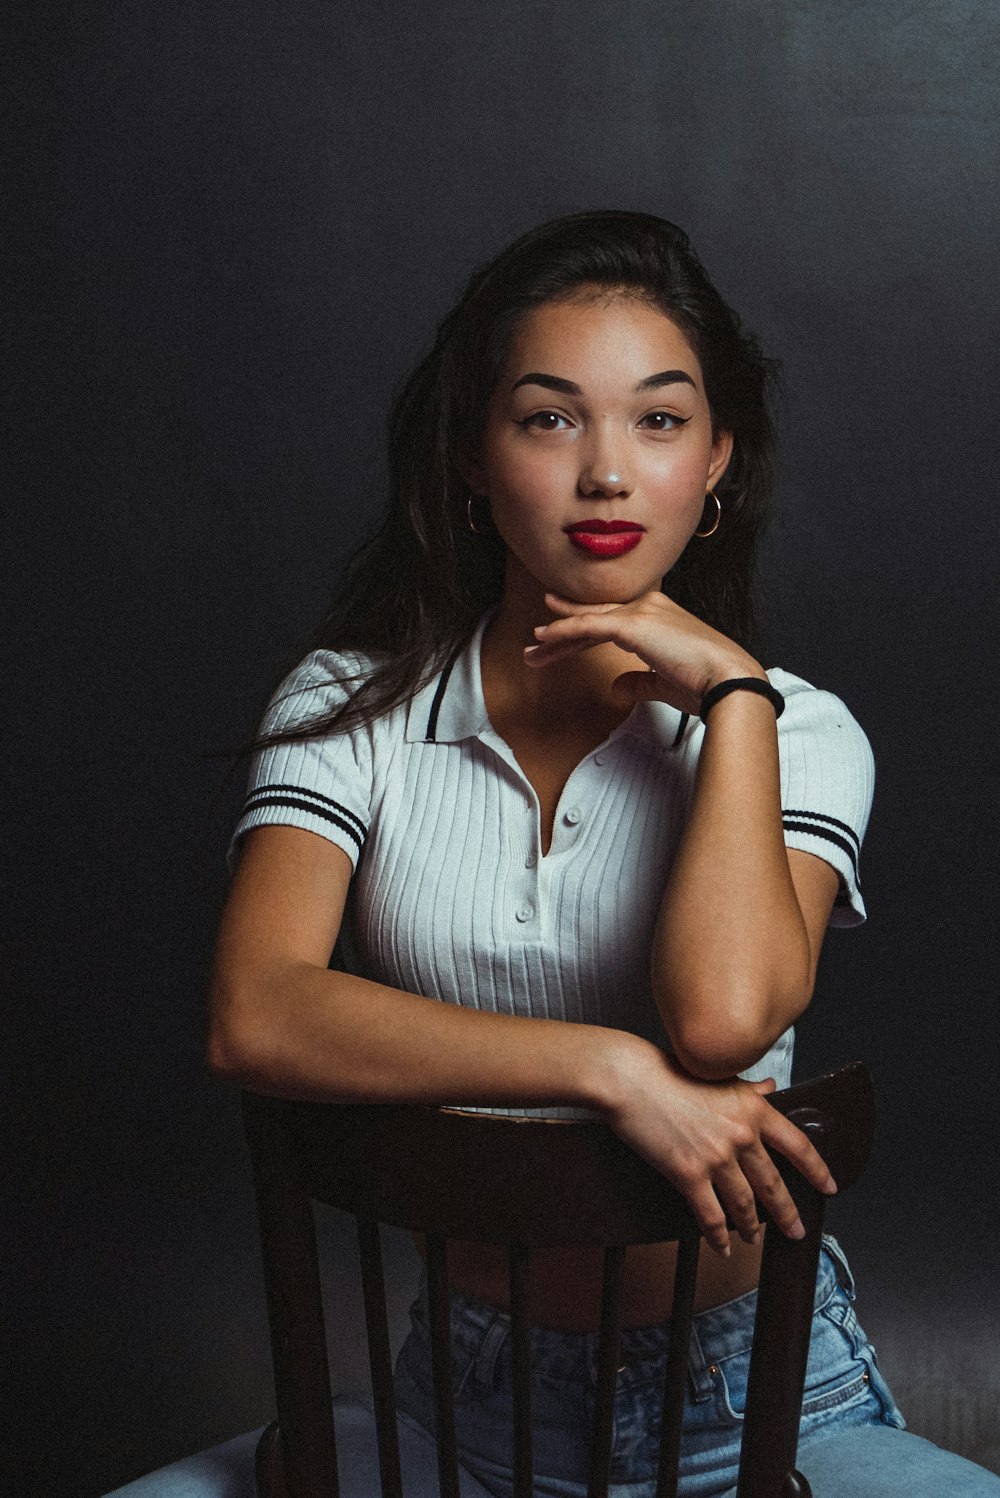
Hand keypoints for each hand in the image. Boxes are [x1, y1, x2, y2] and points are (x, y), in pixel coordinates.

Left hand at [524, 591, 765, 715]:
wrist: (728, 681)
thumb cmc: (706, 685)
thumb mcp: (665, 683)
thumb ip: (639, 682)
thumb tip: (616, 687)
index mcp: (659, 616)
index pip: (611, 622)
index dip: (583, 632)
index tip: (558, 641)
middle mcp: (649, 607)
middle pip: (595, 619)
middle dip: (564, 633)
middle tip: (536, 645)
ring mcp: (641, 612)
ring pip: (588, 622)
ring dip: (557, 636)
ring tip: (532, 648)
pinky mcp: (633, 624)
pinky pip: (588, 625)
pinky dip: (564, 630)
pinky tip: (543, 637)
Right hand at [604, 1045, 836, 1254]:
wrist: (631, 1079)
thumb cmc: (668, 1071)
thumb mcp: (718, 1075)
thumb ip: (749, 1088)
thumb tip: (771, 1087)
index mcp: (752, 1109)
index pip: (798, 1145)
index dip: (817, 1170)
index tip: (828, 1186)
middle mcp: (741, 1135)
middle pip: (774, 1184)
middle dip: (787, 1213)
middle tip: (796, 1230)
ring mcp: (716, 1158)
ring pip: (745, 1205)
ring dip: (752, 1227)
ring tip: (755, 1238)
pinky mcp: (689, 1174)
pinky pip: (711, 1216)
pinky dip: (719, 1236)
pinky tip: (723, 1245)